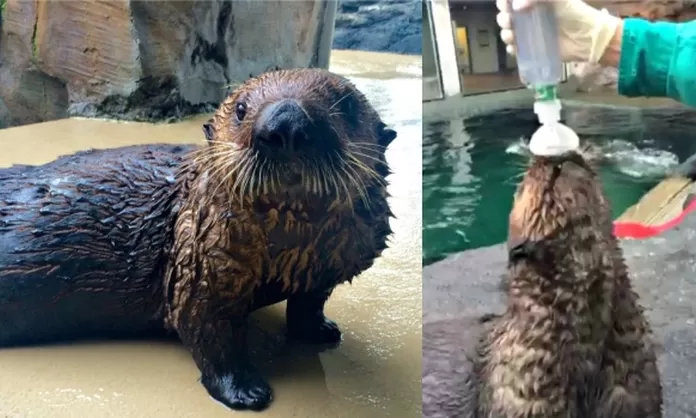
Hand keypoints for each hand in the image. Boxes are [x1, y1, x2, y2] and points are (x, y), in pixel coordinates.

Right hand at [495, 0, 621, 63]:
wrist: (587, 39)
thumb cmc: (575, 14)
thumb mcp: (559, 0)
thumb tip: (516, 7)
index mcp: (534, 2)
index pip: (512, 0)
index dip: (505, 2)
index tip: (505, 4)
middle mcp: (529, 16)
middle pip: (506, 15)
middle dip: (503, 18)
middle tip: (509, 21)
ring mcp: (530, 33)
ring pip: (508, 32)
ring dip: (505, 33)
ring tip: (512, 35)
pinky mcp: (532, 49)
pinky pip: (515, 49)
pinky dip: (511, 48)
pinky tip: (515, 47)